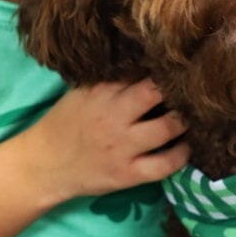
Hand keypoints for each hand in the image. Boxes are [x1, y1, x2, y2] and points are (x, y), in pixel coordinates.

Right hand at [26, 79, 188, 201]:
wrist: (43, 165)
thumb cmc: (65, 125)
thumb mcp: (83, 93)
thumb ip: (112, 80)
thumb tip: (149, 62)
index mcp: (102, 90)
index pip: (141, 69)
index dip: (163, 66)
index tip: (177, 66)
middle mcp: (114, 115)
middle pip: (157, 92)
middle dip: (178, 90)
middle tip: (190, 92)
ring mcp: (122, 146)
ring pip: (168, 127)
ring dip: (185, 121)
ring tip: (192, 118)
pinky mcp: (127, 174)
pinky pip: (165, 164)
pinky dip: (181, 155)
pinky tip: (186, 147)